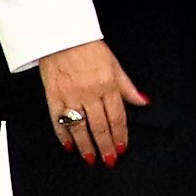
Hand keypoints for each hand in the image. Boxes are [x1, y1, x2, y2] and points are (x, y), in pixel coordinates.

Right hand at [36, 39, 144, 164]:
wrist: (60, 35)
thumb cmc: (88, 47)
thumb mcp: (114, 64)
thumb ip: (127, 87)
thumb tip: (143, 102)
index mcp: (107, 84)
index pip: (117, 116)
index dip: (120, 135)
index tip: (122, 148)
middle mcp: (89, 92)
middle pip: (99, 126)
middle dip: (105, 146)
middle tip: (109, 160)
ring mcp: (70, 96)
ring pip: (79, 127)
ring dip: (86, 146)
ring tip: (91, 159)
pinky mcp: (52, 96)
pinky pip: (57, 120)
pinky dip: (62, 135)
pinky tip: (69, 145)